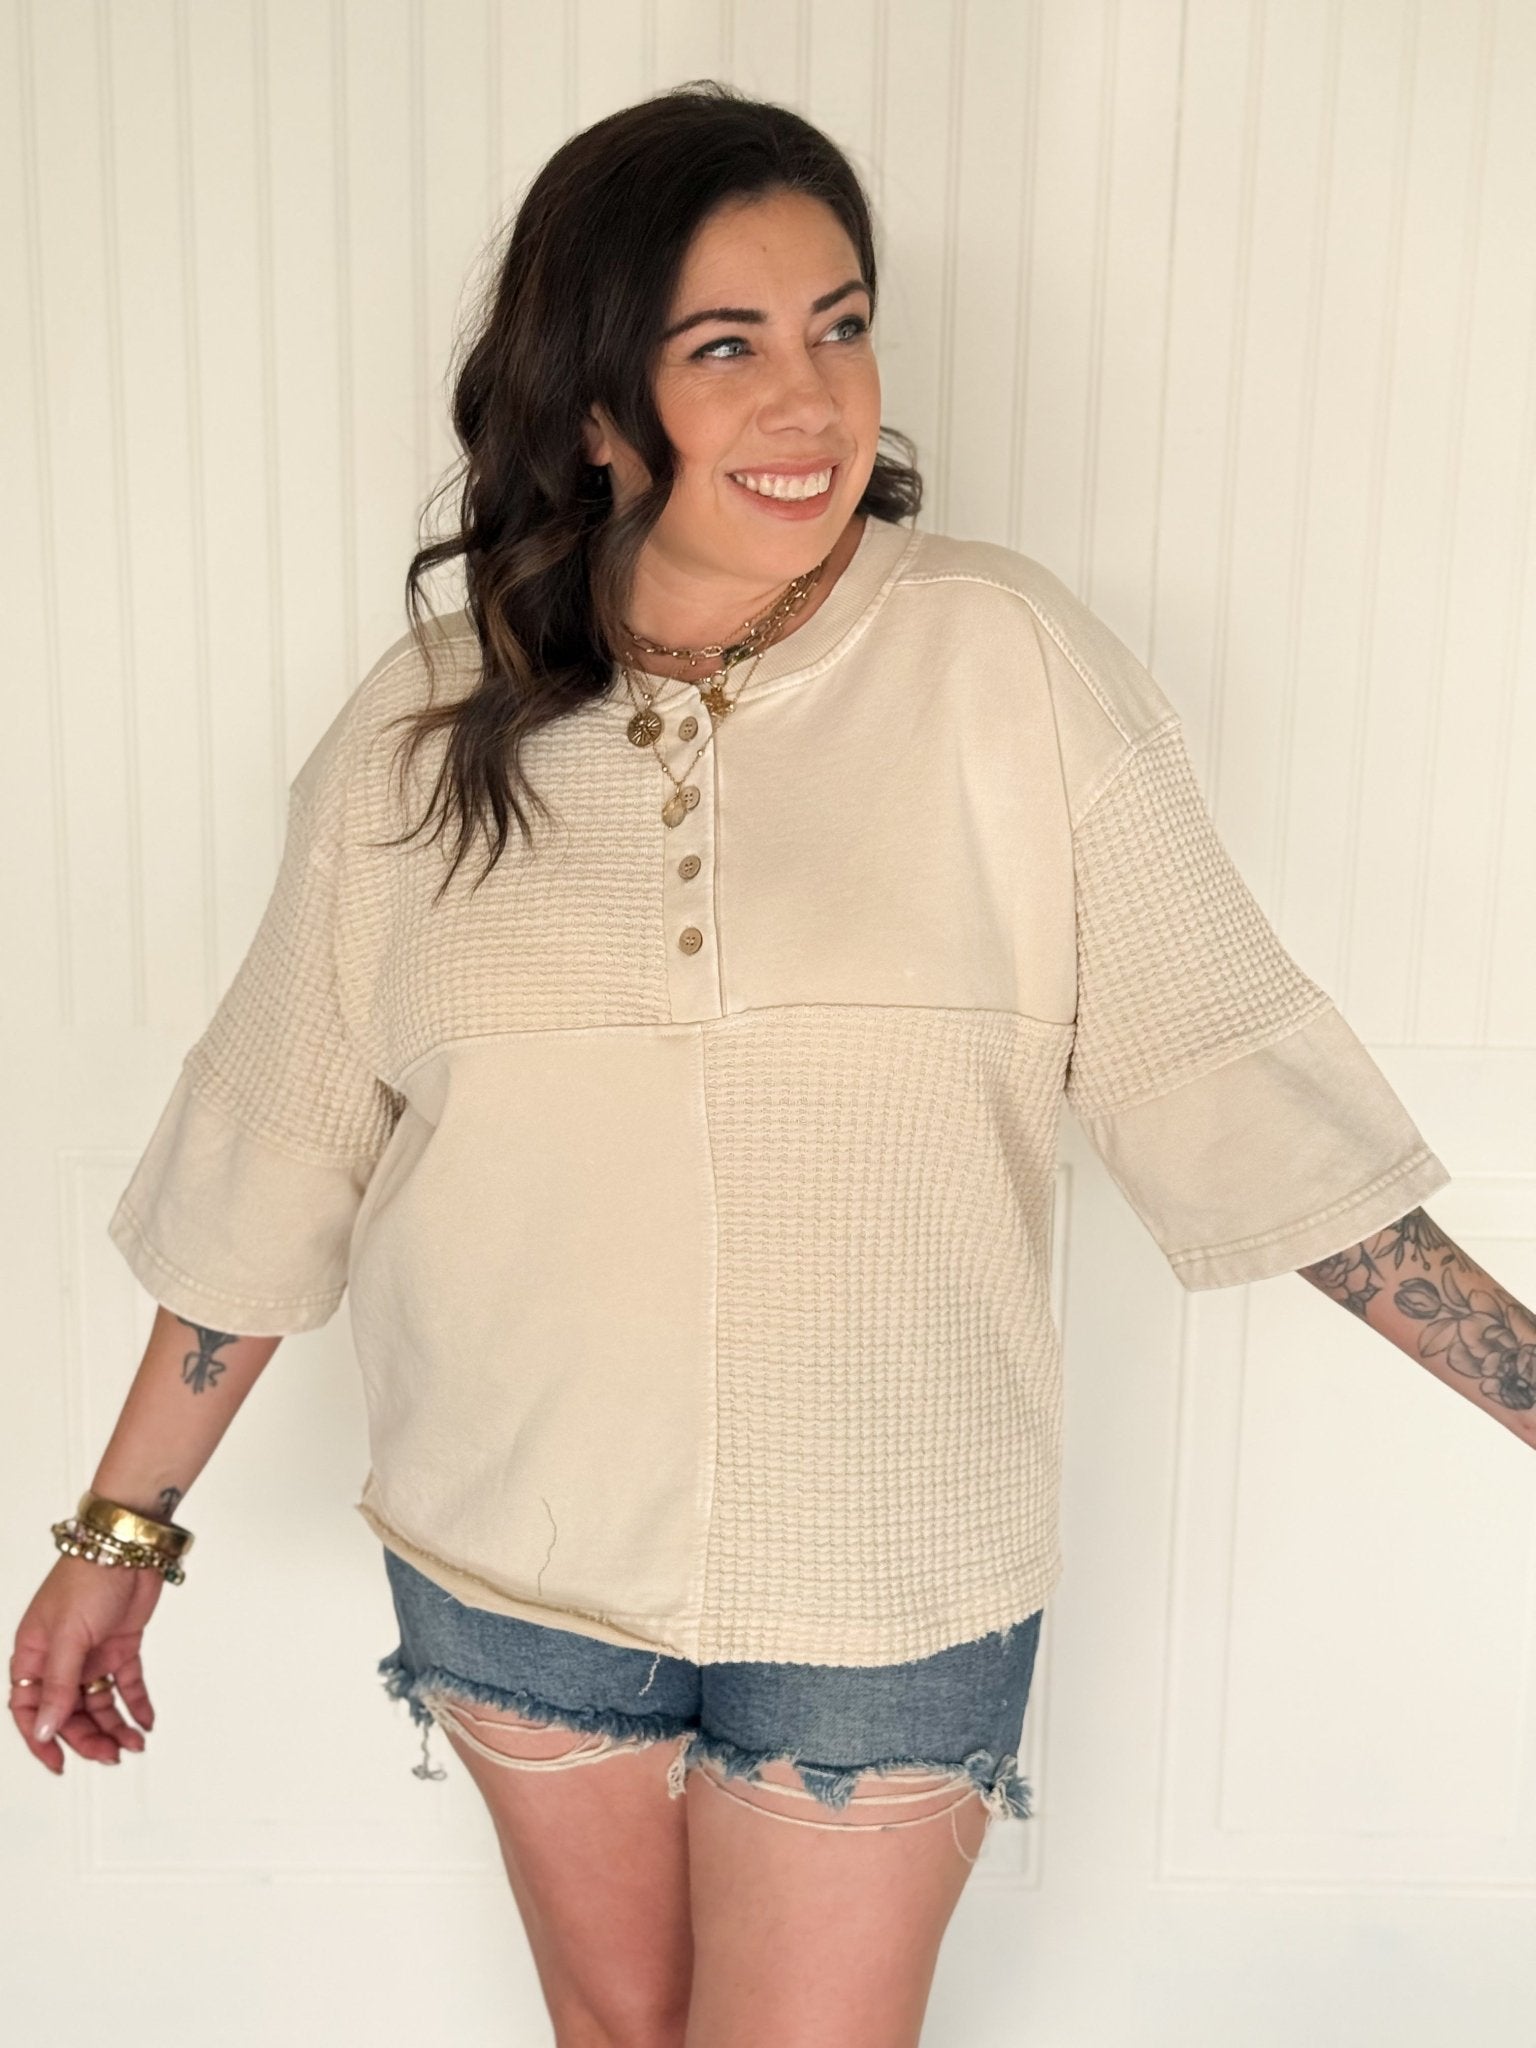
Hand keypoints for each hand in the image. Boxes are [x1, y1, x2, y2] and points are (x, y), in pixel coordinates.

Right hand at [9, 1553, 164, 1773]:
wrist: (128, 1547)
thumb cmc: (87, 1578)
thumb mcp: (68, 1636)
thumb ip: (58, 1685)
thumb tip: (45, 1728)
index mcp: (34, 1655)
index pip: (30, 1709)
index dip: (42, 1739)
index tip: (60, 1764)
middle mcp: (60, 1658)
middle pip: (68, 1711)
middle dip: (88, 1737)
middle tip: (111, 1755)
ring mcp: (91, 1653)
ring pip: (99, 1702)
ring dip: (115, 1725)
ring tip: (134, 1743)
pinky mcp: (121, 1646)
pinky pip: (127, 1683)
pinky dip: (136, 1704)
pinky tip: (147, 1721)